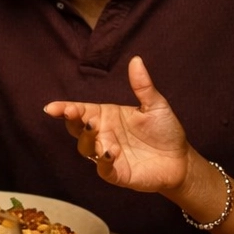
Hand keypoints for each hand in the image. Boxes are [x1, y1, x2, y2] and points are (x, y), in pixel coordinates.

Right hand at [44, 56, 191, 193]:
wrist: (181, 159)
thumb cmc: (165, 131)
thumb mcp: (155, 105)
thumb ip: (142, 86)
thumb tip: (136, 60)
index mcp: (107, 116)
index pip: (80, 111)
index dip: (65, 109)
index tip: (52, 107)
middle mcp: (103, 134)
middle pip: (77, 128)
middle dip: (71, 120)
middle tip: (73, 112)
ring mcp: (107, 154)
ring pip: (85, 148)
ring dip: (87, 138)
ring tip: (94, 127)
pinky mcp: (116, 173)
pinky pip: (103, 169)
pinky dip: (103, 161)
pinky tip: (111, 152)